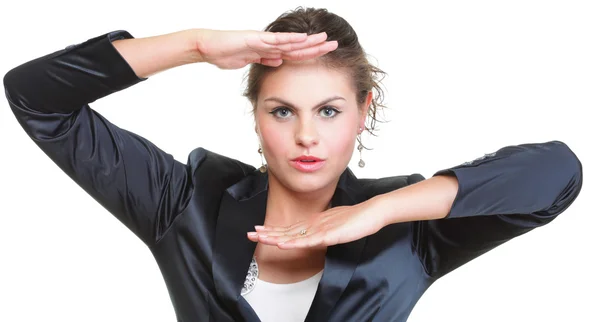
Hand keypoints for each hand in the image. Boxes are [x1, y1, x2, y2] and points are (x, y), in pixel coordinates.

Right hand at [195, 29, 337, 68]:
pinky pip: (276, 40)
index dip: (310, 54)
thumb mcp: (250, 61)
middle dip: (316, 46)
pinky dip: (290, 39)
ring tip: (325, 39)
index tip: (325, 55)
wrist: (209, 47)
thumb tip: (279, 62)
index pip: (294, 53)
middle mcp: (270, 44)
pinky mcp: (256, 39)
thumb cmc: (226, 54)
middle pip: (298, 46)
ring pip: (291, 41)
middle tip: (334, 45)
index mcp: (269, 51)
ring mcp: (264, 40)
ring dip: (309, 41)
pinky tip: (303, 38)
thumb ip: (265, 60)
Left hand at [247, 197, 386, 248]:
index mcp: (314, 223)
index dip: (273, 231)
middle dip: (267, 233)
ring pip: (293, 235)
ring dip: (276, 237)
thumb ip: (323, 232)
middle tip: (249, 234)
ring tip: (260, 238)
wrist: (371, 212)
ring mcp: (320, 229)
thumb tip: (313, 237)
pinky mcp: (329, 234)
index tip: (258, 232)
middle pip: (287, 231)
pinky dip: (294, 243)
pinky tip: (283, 244)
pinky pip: (308, 240)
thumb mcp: (334, 227)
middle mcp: (313, 225)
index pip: (290, 229)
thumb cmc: (356, 219)